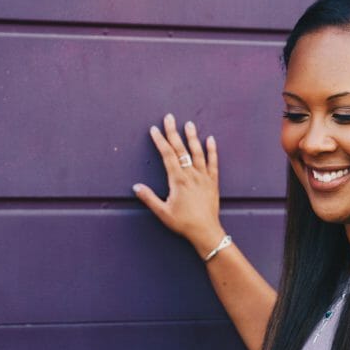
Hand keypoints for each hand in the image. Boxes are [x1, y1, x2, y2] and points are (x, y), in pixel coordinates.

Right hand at [133, 113, 225, 257]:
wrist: (206, 231)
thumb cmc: (183, 223)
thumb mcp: (162, 212)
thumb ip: (149, 198)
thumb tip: (136, 186)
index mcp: (178, 180)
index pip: (167, 155)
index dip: (160, 141)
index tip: (154, 130)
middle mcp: (191, 175)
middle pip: (181, 149)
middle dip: (173, 132)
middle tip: (169, 117)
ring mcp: (203, 177)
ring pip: (197, 152)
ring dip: (192, 137)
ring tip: (189, 123)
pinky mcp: (213, 182)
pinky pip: (213, 162)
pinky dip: (212, 150)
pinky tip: (210, 139)